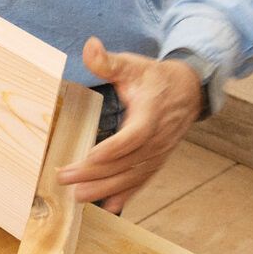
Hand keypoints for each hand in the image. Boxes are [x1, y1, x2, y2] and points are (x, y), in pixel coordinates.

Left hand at [57, 38, 204, 212]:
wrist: (188, 91)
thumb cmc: (154, 78)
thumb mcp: (132, 65)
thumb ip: (108, 61)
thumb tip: (89, 46)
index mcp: (151, 113)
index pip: (134, 136)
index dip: (113, 149)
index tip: (90, 157)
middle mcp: (158, 138)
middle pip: (127, 162)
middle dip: (95, 173)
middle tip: (65, 178)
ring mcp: (158, 152)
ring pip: (132, 176)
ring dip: (105, 189)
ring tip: (77, 197)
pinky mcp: (157, 160)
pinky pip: (142, 181)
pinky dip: (126, 195)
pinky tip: (109, 207)